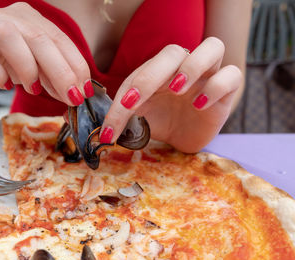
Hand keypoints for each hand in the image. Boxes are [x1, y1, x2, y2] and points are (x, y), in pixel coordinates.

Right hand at [0, 2, 92, 105]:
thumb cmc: (7, 68)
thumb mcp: (37, 71)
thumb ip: (55, 76)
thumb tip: (77, 93)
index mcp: (29, 19)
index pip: (58, 38)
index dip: (75, 64)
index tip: (85, 89)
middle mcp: (6, 17)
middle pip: (38, 37)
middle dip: (60, 70)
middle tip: (71, 96)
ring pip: (7, 35)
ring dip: (27, 67)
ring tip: (32, 89)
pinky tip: (5, 84)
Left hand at [100, 37, 241, 152]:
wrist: (183, 137)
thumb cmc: (159, 122)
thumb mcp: (138, 120)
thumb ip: (122, 118)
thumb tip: (102, 132)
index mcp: (158, 70)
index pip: (142, 71)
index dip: (128, 89)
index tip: (118, 115)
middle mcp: (183, 67)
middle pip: (173, 52)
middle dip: (152, 75)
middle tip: (136, 100)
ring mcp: (208, 75)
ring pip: (213, 46)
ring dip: (193, 65)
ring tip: (177, 89)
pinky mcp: (228, 91)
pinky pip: (232, 75)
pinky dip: (216, 86)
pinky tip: (199, 105)